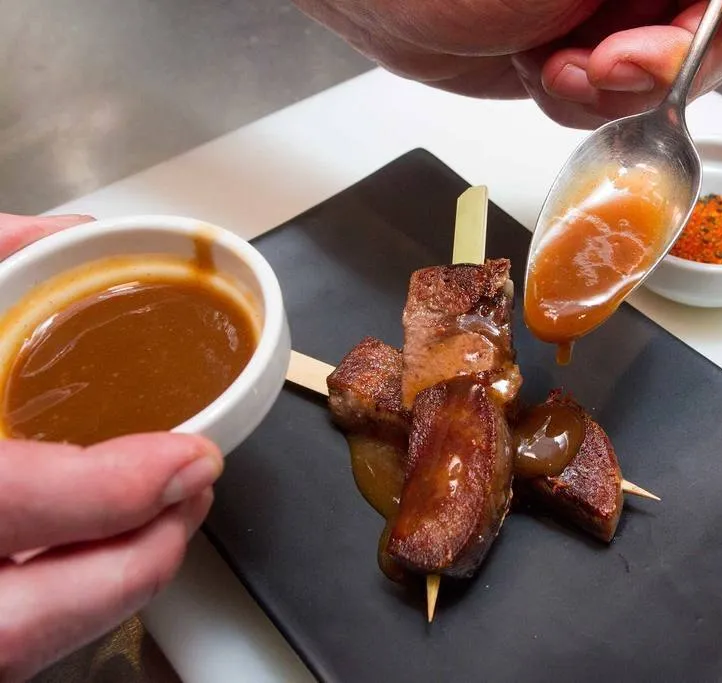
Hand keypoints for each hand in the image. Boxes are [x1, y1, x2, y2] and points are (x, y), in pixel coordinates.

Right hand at [0, 214, 224, 681]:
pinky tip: (84, 558)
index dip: (111, 492)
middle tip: (190, 499)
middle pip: (14, 624)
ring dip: (101, 595)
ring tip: (158, 527)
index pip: (8, 500)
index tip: (188, 460)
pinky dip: (49, 606)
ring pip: (6, 652)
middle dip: (131, 568)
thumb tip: (61, 236)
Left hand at [293, 0, 721, 127]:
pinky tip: (540, 73)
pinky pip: (611, 103)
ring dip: (611, 90)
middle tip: (606, 64)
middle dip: (662, 64)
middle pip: (713, 31)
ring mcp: (610, 13)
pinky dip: (578, 103)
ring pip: (661, 78)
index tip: (706, 27)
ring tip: (554, 67)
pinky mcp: (578, 52)